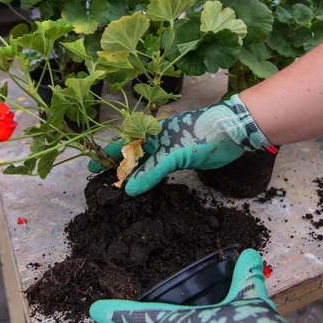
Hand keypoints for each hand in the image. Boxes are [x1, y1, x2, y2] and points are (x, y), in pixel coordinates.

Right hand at [89, 94, 270, 196]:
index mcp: (150, 133)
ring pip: (145, 165)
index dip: (107, 156)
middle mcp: (156, 141)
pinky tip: (144, 188)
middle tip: (102, 185)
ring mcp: (168, 151)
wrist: (230, 132)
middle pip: (132, 156)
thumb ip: (151, 171)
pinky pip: (159, 171)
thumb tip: (128, 190)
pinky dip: (150, 180)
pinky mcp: (180, 160)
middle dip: (117, 168)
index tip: (91, 169)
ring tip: (119, 190)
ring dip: (133, 176)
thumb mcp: (173, 153)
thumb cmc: (200, 133)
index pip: (123, 144)